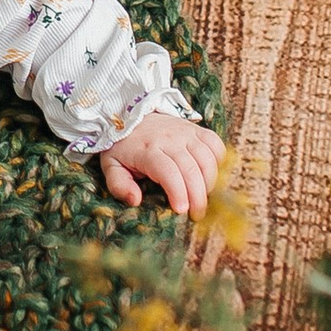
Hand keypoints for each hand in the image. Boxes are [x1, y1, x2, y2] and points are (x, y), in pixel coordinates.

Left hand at [99, 113, 226, 216]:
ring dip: (209, 183)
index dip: (178, 192)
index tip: (181, 210)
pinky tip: (209, 175)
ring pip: (207, 159)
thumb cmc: (123, 147)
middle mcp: (170, 139)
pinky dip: (218, 162)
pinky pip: (215, 144)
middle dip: (198, 196)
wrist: (131, 116)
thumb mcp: (112, 166)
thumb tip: (135, 201)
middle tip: (196, 214)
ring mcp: (185, 133)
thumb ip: (119, 186)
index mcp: (148, 150)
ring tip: (201, 197)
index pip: (168, 172)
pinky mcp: (196, 129)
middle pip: (191, 169)